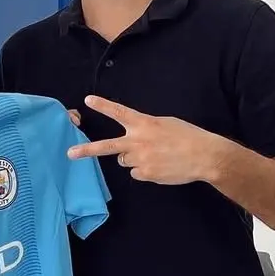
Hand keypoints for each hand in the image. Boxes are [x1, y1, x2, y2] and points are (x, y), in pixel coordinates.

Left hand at [69, 95, 227, 184]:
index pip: (119, 112)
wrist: (204, 156)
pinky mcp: (145, 174)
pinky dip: (145, 170)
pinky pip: (136, 172)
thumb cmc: (187, 136)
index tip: (88, 100)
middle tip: (70, 154)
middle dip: (86, 150)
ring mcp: (140, 159)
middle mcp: (138, 141)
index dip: (103, 105)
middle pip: (106, 147)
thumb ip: (146, 129)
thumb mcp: (166, 123)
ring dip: (133, 158)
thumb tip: (134, 140)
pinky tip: (160, 166)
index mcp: (144, 124)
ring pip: (124, 161)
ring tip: (155, 155)